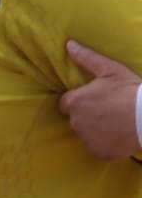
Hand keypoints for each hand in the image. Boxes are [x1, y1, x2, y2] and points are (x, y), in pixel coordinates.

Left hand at [59, 40, 141, 161]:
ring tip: (117, 121)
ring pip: (87, 134)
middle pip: (76, 119)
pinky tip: (120, 135)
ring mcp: (87, 140)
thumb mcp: (111, 70)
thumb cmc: (130, 90)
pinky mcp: (99, 153)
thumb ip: (87, 58)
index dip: (80, 100)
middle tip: (110, 109)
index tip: (96, 98)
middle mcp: (76, 123)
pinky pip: (98, 148)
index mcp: (76, 103)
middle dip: (88, 114)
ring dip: (97, 129)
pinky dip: (106, 144)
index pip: (67, 103)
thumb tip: (69, 45)